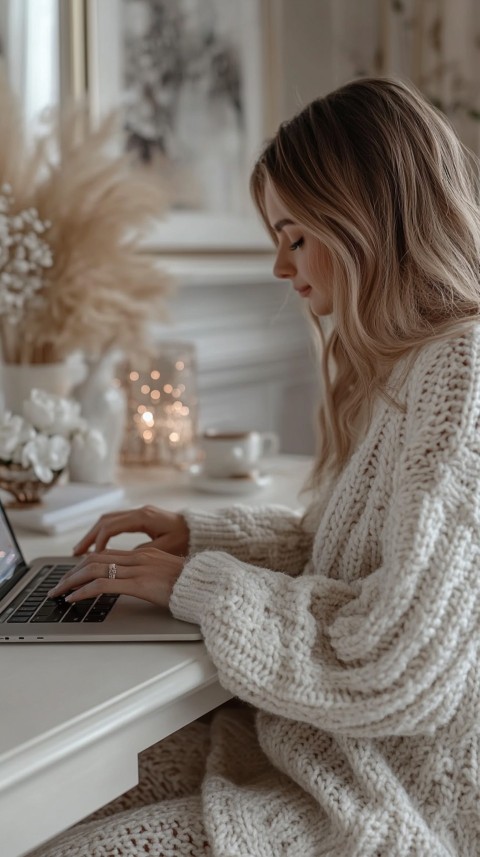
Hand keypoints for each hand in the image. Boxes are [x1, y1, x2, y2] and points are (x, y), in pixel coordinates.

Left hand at [48, 546, 184, 607]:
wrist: (209, 587)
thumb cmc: (193, 586)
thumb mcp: (169, 578)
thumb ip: (152, 576)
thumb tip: (141, 585)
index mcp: (145, 554)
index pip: (107, 554)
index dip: (86, 563)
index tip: (73, 575)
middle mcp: (139, 557)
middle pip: (96, 558)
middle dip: (72, 572)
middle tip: (58, 585)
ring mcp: (138, 568)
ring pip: (94, 568)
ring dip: (71, 580)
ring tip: (59, 592)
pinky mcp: (138, 583)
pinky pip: (102, 584)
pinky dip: (83, 591)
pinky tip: (73, 598)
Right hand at [73, 505, 189, 555]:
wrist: (201, 531)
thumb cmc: (187, 540)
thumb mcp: (165, 549)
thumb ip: (143, 552)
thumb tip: (123, 559)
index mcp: (144, 517)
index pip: (111, 527)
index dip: (98, 542)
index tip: (90, 557)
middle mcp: (139, 512)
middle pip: (104, 521)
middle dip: (88, 537)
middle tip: (75, 554)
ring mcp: (139, 514)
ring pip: (108, 521)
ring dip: (93, 535)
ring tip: (80, 551)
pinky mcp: (141, 519)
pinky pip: (116, 524)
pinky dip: (103, 534)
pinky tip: (98, 547)